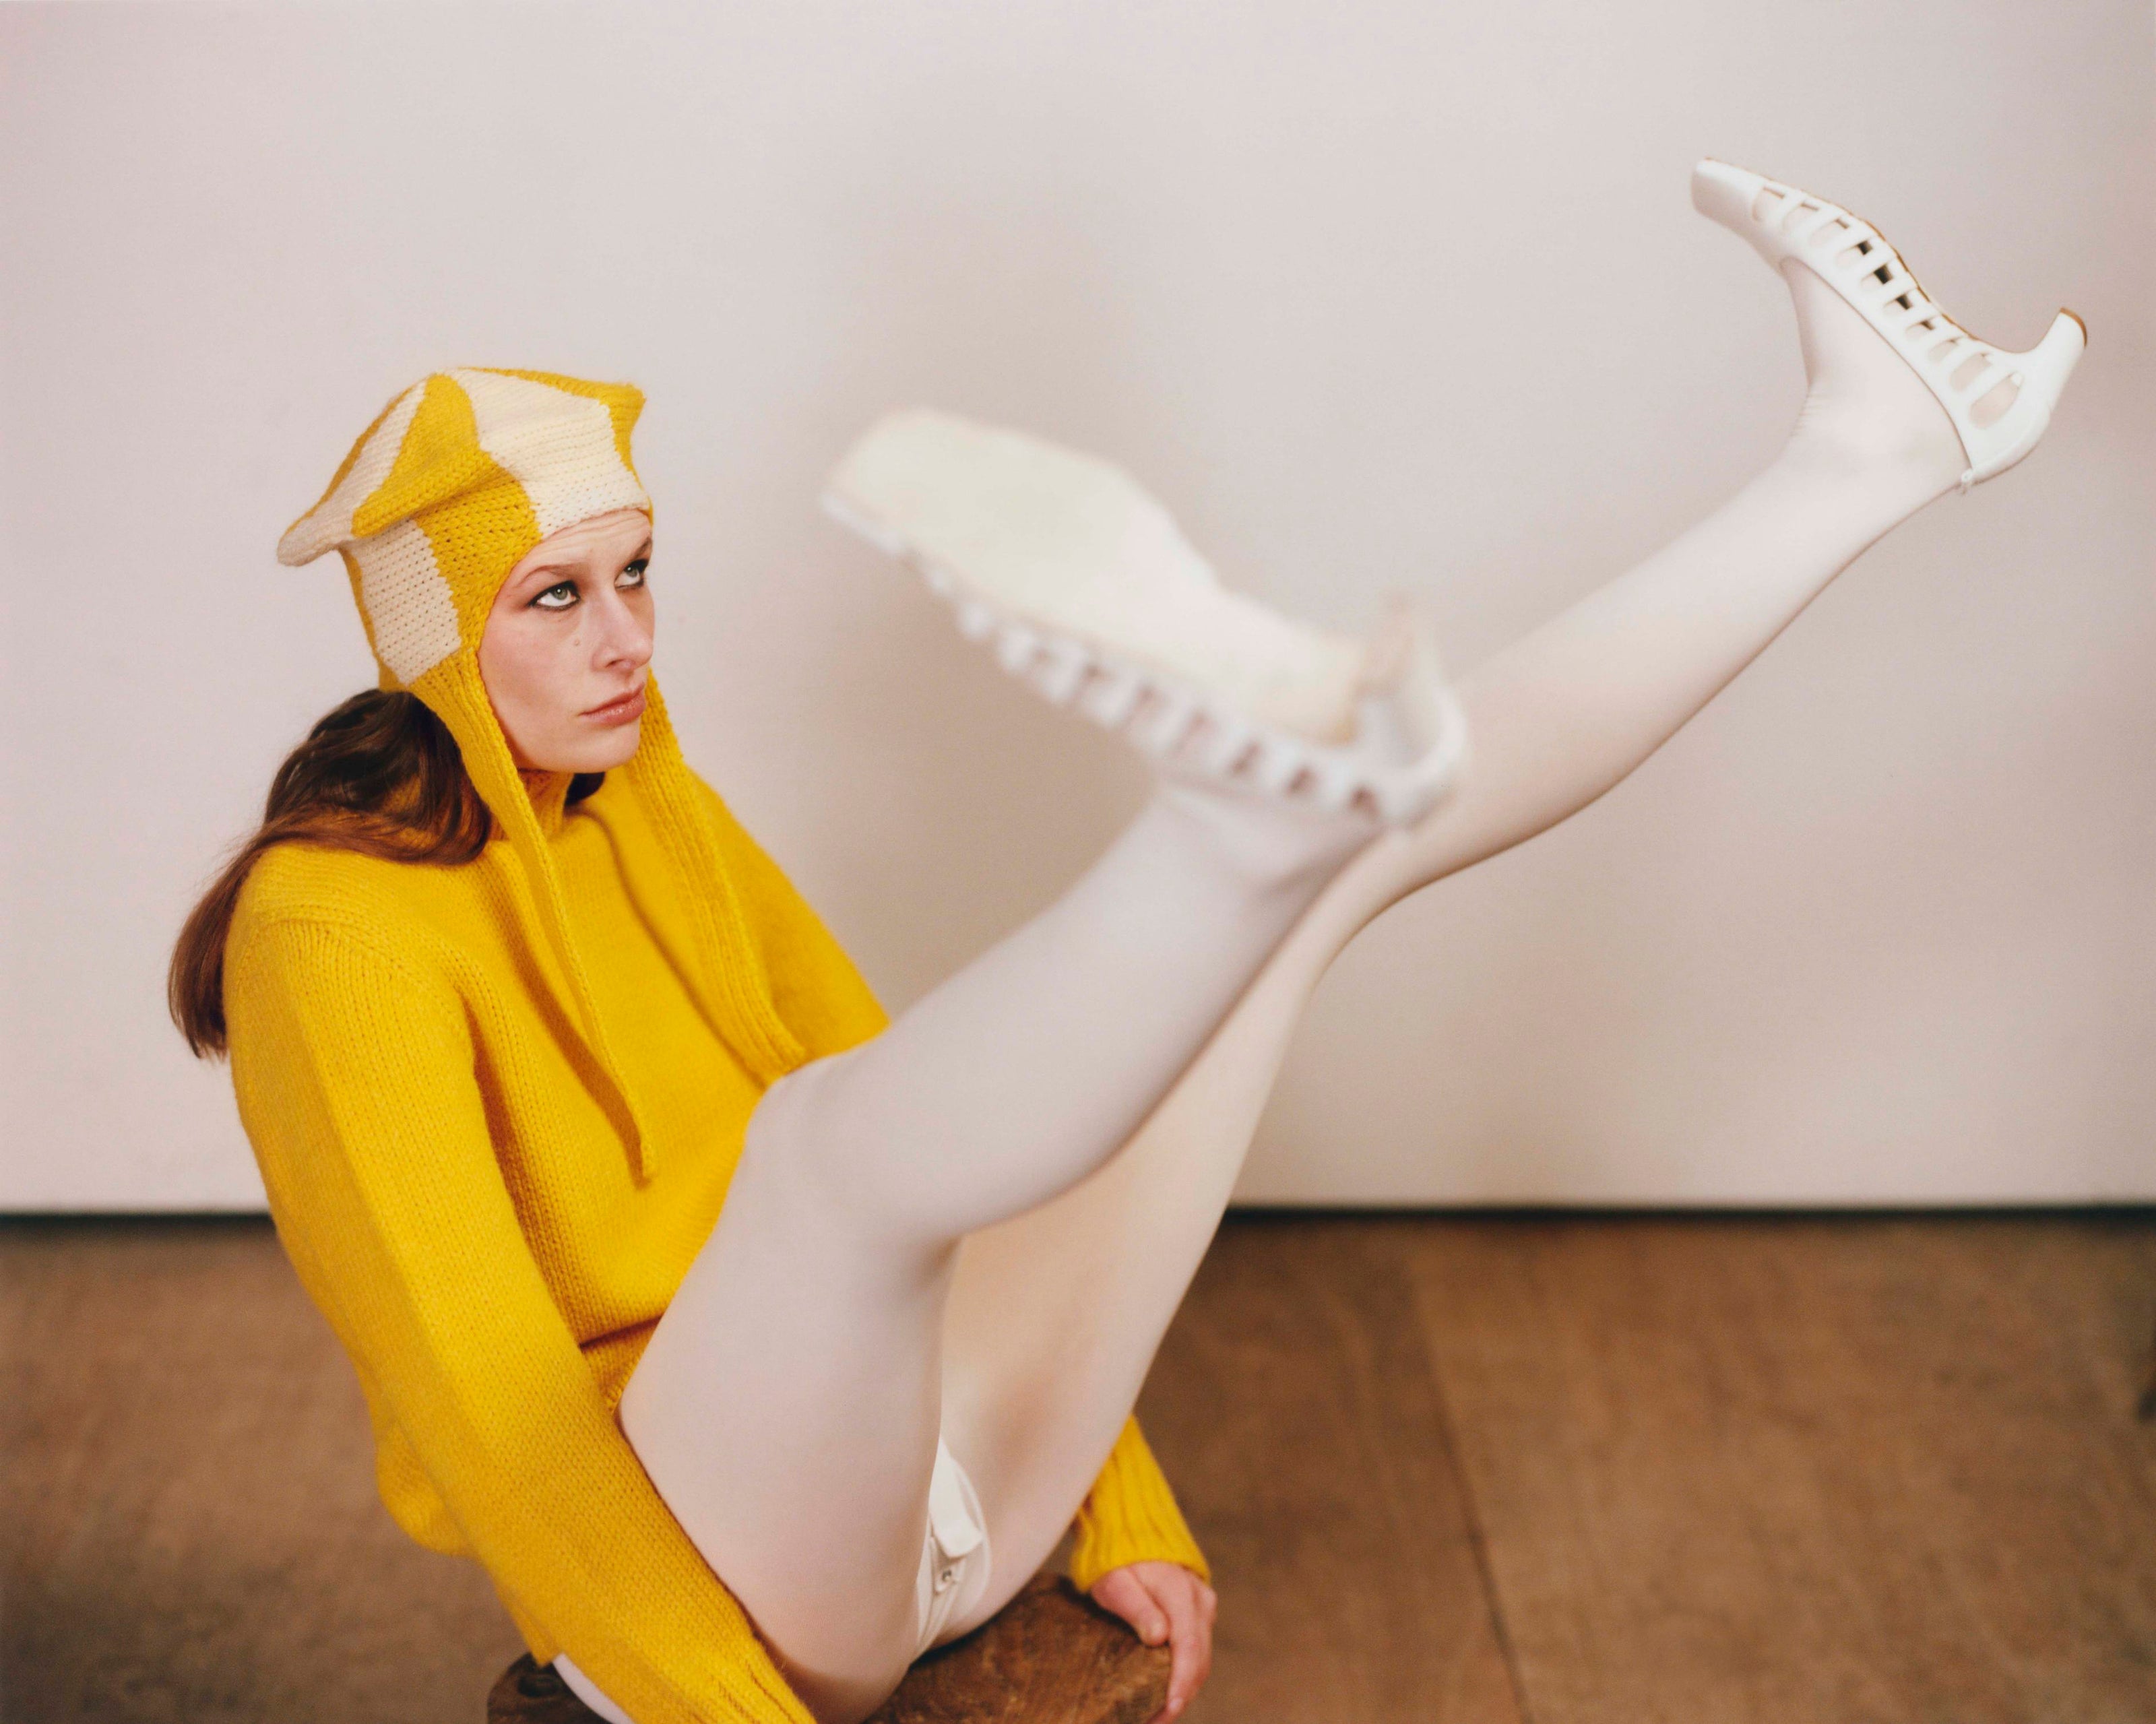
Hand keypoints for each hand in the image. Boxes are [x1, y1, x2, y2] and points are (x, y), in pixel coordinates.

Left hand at [1089, 1560, 1215, 1721]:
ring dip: (1184, 1689)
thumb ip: (1137, 1608)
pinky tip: (1166, 1693)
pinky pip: (1198, 1649)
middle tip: (1154, 1722)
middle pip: (1199, 1658)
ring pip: (1202, 1657)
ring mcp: (1203, 1605)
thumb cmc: (1115, 1559)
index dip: (1181, 1681)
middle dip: (1180, 1695)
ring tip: (1157, 1716)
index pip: (1189, 1644)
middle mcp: (1199, 1600)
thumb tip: (1159, 1637)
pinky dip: (1185, 1674)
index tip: (1170, 1708)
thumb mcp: (1115, 1582)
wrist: (1129, 1531)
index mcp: (1179, 1591)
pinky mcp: (1199, 1611)